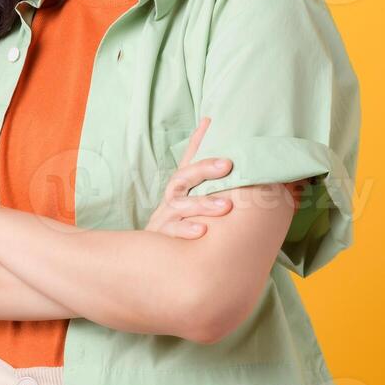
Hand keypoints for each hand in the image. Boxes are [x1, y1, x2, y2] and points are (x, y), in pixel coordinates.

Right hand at [145, 117, 237, 237]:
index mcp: (181, 188)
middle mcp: (172, 199)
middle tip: (227, 164)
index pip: (190, 159)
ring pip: (180, 205)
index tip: (212, 123)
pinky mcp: (162, 237)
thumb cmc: (182, 223)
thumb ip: (203, 166)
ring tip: (226, 207)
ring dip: (203, 204)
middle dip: (204, 169)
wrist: (157, 261)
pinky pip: (171, 232)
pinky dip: (185, 230)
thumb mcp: (193, 196)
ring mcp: (165, 217)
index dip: (199, 141)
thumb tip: (212, 125)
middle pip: (183, 178)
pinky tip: (202, 231)